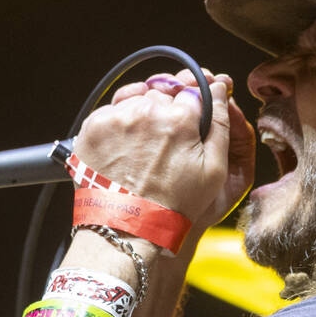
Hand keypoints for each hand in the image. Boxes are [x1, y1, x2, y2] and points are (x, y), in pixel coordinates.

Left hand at [74, 68, 253, 230]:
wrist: (128, 228)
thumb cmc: (175, 204)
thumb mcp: (214, 170)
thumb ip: (221, 123)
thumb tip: (220, 88)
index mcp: (180, 119)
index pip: (193, 91)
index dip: (194, 107)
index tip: (190, 122)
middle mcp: (147, 111)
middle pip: (163, 95)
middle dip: (168, 112)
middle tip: (166, 145)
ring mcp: (117, 117)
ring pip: (137, 100)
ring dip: (143, 116)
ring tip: (144, 149)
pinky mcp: (94, 126)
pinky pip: (112, 111)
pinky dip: (120, 124)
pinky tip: (126, 149)